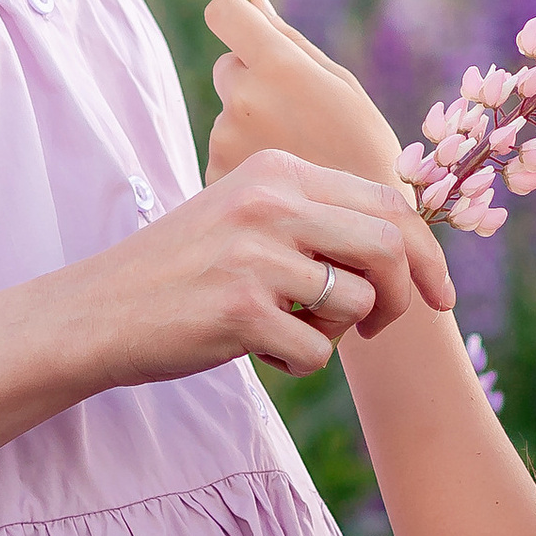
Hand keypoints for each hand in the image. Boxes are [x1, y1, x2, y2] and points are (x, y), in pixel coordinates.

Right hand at [85, 147, 454, 386]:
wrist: (96, 312)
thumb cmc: (182, 271)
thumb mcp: (245, 214)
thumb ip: (314, 215)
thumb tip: (408, 244)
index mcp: (278, 170)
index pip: (387, 200)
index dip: (426, 253)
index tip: (439, 295)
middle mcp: (271, 202)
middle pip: (389, 246)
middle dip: (403, 297)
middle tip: (377, 329)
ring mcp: (255, 255)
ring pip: (359, 301)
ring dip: (339, 333)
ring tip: (293, 332)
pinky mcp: (241, 311)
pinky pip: (319, 351)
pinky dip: (302, 364)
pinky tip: (263, 354)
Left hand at [206, 0, 410, 191]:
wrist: (362, 228)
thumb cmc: (364, 149)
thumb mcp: (341, 86)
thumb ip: (291, 41)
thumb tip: (256, 4)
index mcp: (278, 66)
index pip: (224, 13)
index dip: (237, 18)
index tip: (253, 33)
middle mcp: (242, 97)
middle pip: (227, 65)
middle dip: (252, 78)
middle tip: (295, 112)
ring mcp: (224, 138)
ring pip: (228, 111)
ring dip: (251, 123)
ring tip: (295, 152)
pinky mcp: (214, 173)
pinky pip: (224, 149)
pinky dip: (244, 158)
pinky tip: (279, 176)